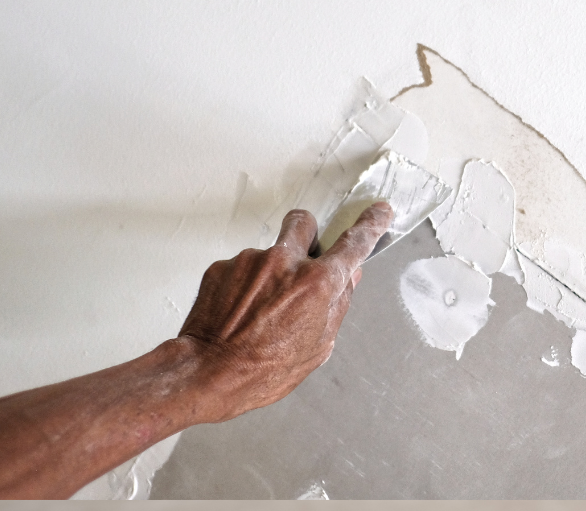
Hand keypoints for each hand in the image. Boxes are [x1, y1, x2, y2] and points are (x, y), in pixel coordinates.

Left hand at [174, 202, 392, 421]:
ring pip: (270, 253)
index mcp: (317, 284)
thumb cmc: (261, 370)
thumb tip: (348, 279)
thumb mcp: (317, 347)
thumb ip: (337, 305)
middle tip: (302, 263)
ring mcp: (250, 260)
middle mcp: (285, 262)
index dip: (371, 225)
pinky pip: (242, 268)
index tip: (379, 213)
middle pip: (304, 223)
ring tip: (260, 313)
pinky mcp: (223, 266)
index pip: (354, 243)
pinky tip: (239, 313)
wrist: (206, 373)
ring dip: (271, 273)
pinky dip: (244, 287)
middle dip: (308, 236)